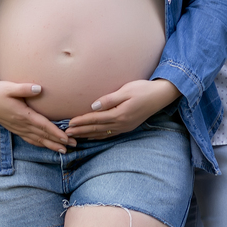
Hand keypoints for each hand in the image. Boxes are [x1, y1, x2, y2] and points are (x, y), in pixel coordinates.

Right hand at [0, 81, 76, 152]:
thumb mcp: (9, 87)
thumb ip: (24, 88)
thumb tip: (39, 89)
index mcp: (23, 115)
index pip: (43, 126)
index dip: (56, 133)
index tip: (67, 138)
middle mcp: (21, 124)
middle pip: (43, 136)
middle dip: (59, 142)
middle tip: (74, 146)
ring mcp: (17, 128)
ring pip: (37, 140)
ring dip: (51, 145)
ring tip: (64, 151)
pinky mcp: (14, 128)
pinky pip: (29, 139)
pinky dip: (39, 144)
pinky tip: (45, 145)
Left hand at [65, 79, 180, 139]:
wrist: (160, 96)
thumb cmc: (142, 89)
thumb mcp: (125, 91)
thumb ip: (109, 99)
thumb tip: (93, 106)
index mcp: (119, 114)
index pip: (95, 119)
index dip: (81, 121)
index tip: (69, 123)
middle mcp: (121, 124)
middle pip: (96, 129)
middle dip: (80, 131)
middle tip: (66, 134)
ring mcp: (125, 127)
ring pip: (102, 133)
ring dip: (87, 135)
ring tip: (75, 137)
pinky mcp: (128, 127)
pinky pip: (109, 134)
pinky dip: (98, 136)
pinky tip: (92, 136)